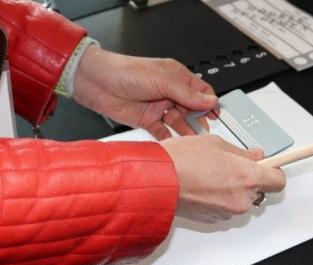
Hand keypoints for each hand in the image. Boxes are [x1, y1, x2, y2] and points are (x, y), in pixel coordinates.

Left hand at [73, 46, 218, 139]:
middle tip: (205, 130)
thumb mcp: (162, 80)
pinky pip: (162, 132)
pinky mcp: (146, 120)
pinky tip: (176, 145)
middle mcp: (169, 92)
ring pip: (178, 122)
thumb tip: (210, 101)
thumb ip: (187, 94)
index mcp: (176, 77)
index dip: (210, 103)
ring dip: (186, 131)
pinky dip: (170, 139)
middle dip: (199, 119)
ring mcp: (158, 107)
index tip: (216, 115)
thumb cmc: (126, 72)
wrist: (96, 82)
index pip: (200, 91)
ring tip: (193, 141)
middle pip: (192, 109)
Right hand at [160, 135, 285, 223]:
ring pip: (241, 199)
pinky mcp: (214, 218)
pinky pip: (226, 207)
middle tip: (233, 164)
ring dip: (233, 188)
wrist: (157, 181)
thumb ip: (241, 152)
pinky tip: (204, 184)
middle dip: (249, 178)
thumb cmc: (181, 160)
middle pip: (259, 190)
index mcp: (247, 177)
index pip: (278, 180)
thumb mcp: (216, 143)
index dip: (274, 171)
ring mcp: (227, 211)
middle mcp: (241, 198)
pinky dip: (219, 197)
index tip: (270, 165)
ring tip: (212, 173)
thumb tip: (253, 155)